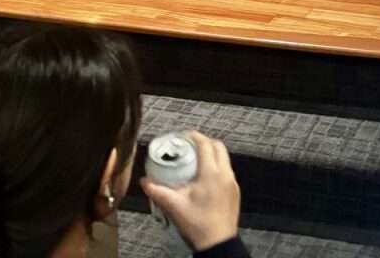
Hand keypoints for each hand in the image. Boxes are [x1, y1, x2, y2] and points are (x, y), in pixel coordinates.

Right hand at [141, 132, 240, 251]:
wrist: (218, 243)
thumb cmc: (198, 224)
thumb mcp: (174, 206)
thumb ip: (157, 191)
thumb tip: (144, 181)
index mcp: (211, 173)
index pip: (205, 144)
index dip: (194, 136)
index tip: (184, 136)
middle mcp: (225, 174)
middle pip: (218, 146)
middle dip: (205, 142)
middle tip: (190, 145)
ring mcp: (232, 183)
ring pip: (225, 158)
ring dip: (212, 154)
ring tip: (196, 160)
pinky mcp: (235, 192)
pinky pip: (227, 171)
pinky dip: (217, 166)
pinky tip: (205, 177)